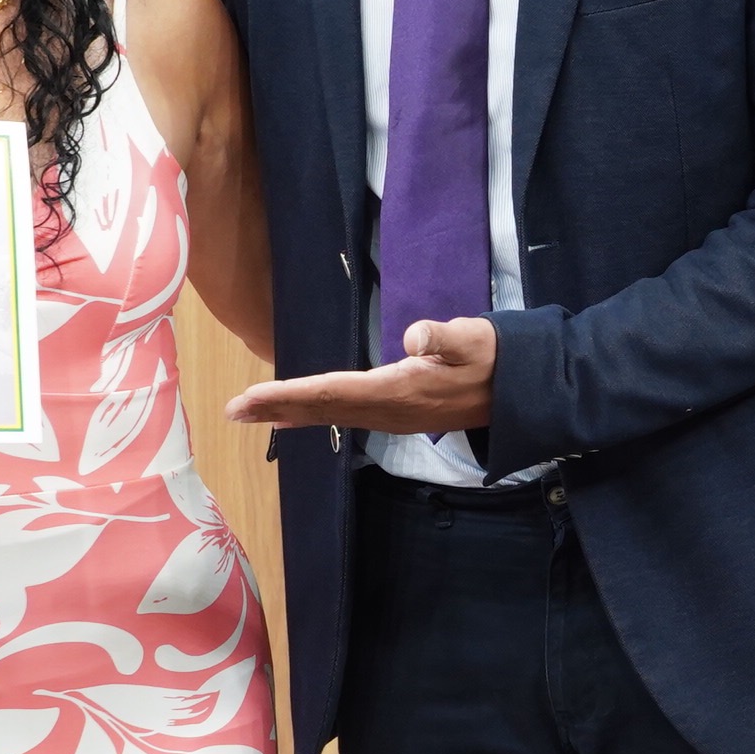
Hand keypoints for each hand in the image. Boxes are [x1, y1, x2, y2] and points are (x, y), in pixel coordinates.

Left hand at [226, 316, 496, 434]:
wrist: (521, 392)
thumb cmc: (496, 357)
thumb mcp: (475, 338)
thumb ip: (445, 336)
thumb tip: (415, 336)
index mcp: (400, 391)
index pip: (334, 391)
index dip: (291, 394)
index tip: (253, 397)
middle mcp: (389, 411)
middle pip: (324, 409)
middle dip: (278, 408)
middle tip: (233, 410)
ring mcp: (393, 417)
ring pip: (332, 415)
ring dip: (291, 413)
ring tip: (254, 412)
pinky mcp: (397, 414)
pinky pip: (345, 415)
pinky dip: (315, 414)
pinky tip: (296, 416)